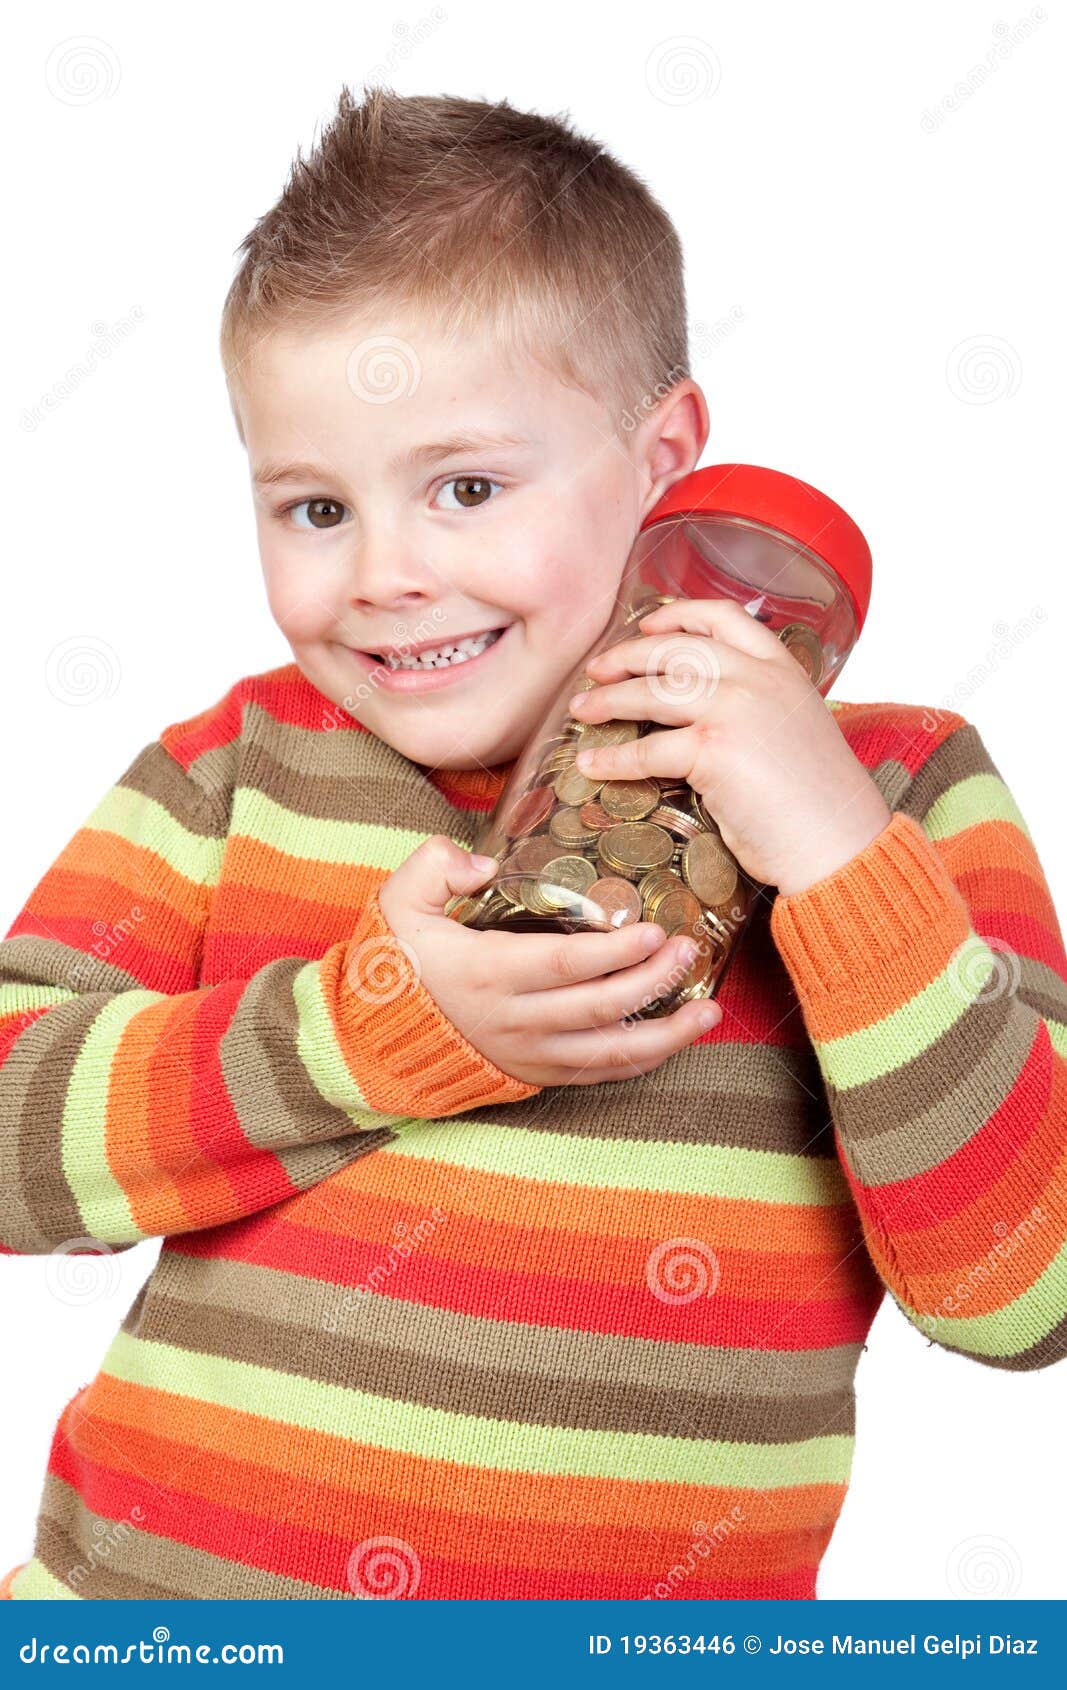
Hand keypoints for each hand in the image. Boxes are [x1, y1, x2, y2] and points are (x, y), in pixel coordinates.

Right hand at [376, 835, 721, 1086]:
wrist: (378, 1037)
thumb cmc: (399, 961)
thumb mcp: (399, 902)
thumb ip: (436, 866)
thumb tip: (482, 864)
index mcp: (487, 972)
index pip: (565, 965)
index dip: (615, 953)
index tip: (655, 933)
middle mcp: (514, 1020)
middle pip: (600, 1006)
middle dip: (653, 981)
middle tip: (690, 949)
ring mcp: (530, 1053)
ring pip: (611, 1052)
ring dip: (666, 1032)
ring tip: (709, 1007)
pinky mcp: (539, 1074)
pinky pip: (601, 1073)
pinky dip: (645, 1059)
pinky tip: (678, 1036)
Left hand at [568, 597, 892, 896]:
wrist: (839, 842)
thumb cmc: (819, 800)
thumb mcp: (794, 728)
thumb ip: (757, 705)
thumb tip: (702, 708)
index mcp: (781, 668)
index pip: (723, 617)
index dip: (677, 616)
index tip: (646, 626)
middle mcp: (757, 678)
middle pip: (674, 650)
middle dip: (627, 656)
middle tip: (596, 671)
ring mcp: (735, 709)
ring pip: (652, 692)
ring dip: (609, 700)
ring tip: (582, 710)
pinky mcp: (714, 749)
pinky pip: (648, 748)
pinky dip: (614, 759)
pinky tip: (592, 767)